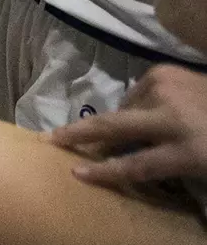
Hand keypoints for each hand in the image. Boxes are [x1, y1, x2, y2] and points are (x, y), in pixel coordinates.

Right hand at [51, 64, 206, 186]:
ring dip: (119, 120)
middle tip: (53, 138)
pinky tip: (144, 112)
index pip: (137, 165)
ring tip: (115, 132)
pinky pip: (137, 90)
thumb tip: (122, 158)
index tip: (76, 173)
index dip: (105, 172)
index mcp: (188, 149)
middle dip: (80, 133)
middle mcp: (172, 115)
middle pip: (115, 127)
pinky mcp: (166, 70)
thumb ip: (162, 162)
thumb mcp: (200, 165)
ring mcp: (167, 88)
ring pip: (124, 107)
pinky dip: (135, 103)